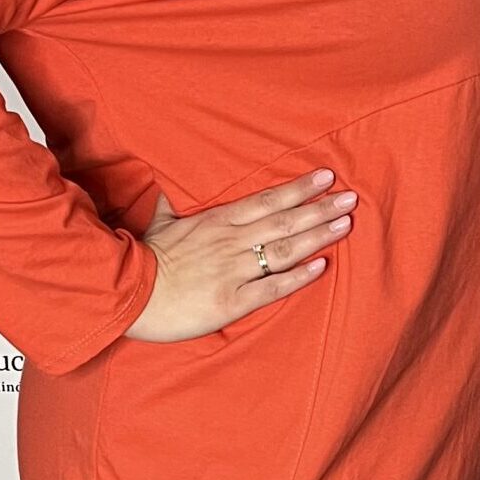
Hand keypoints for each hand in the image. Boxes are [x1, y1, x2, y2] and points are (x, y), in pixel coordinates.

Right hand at [123, 167, 354, 344]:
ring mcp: (233, 271)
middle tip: (351, 198)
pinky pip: (272, 287)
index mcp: (216, 221)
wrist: (128, 295)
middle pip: (284, 221)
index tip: (326, 178)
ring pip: (284, 250)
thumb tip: (168, 188)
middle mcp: (230, 242)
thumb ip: (172, 205)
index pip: (266, 200)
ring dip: (317, 236)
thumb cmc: (144, 259)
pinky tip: (322, 266)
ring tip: (345, 225)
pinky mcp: (232, 301)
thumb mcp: (160, 223)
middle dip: (320, 208)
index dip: (299, 189)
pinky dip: (299, 277)